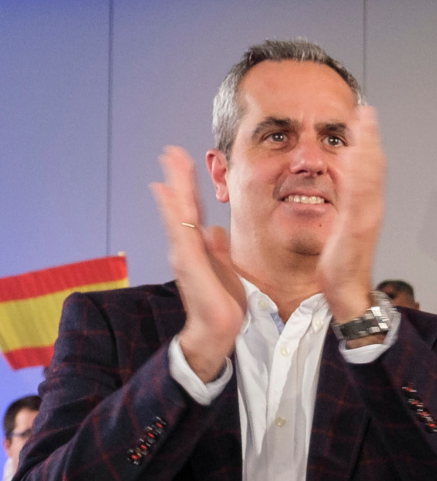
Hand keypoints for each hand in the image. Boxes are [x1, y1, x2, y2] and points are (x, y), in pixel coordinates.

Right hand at [151, 146, 246, 381]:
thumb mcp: (224, 268)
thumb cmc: (221, 302)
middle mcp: (187, 246)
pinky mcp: (189, 264)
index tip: (185, 161)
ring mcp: (185, 254)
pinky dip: (172, 212)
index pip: (193, 209)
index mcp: (198, 245)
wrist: (217, 329)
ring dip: (173, 187)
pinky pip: (180, 232)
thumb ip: (217, 248)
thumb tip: (215, 230)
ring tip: (168, 164)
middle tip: (171, 151)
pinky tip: (167, 194)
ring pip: (177, 214)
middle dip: (177, 178)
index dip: (189, 186)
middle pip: (181, 205)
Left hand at [317, 105, 386, 324]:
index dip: (367, 143)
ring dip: (368, 147)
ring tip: (364, 122)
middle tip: (366, 111)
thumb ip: (340, 211)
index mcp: (364, 209)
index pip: (368, 169)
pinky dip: (360, 173)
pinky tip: (356, 155)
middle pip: (374, 166)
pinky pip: (359, 195)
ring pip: (370, 175)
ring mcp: (367, 218)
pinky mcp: (357, 228)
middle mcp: (371, 209)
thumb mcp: (340, 231)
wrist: (346, 293)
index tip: (362, 119)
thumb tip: (330, 192)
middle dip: (371, 137)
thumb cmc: (339, 267)